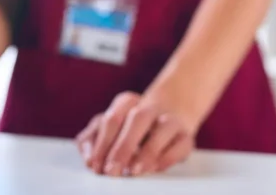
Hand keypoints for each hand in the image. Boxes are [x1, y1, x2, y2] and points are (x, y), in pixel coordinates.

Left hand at [75, 91, 195, 176]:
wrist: (170, 114)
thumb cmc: (130, 127)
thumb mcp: (109, 130)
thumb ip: (93, 140)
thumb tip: (89, 158)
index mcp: (127, 103)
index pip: (112, 119)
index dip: (102, 143)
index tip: (94, 165)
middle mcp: (150, 108)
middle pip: (137, 119)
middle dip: (123, 147)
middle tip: (111, 171)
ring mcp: (171, 120)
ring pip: (163, 129)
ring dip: (148, 151)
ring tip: (134, 171)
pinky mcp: (186, 137)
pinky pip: (181, 145)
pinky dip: (167, 158)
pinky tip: (154, 169)